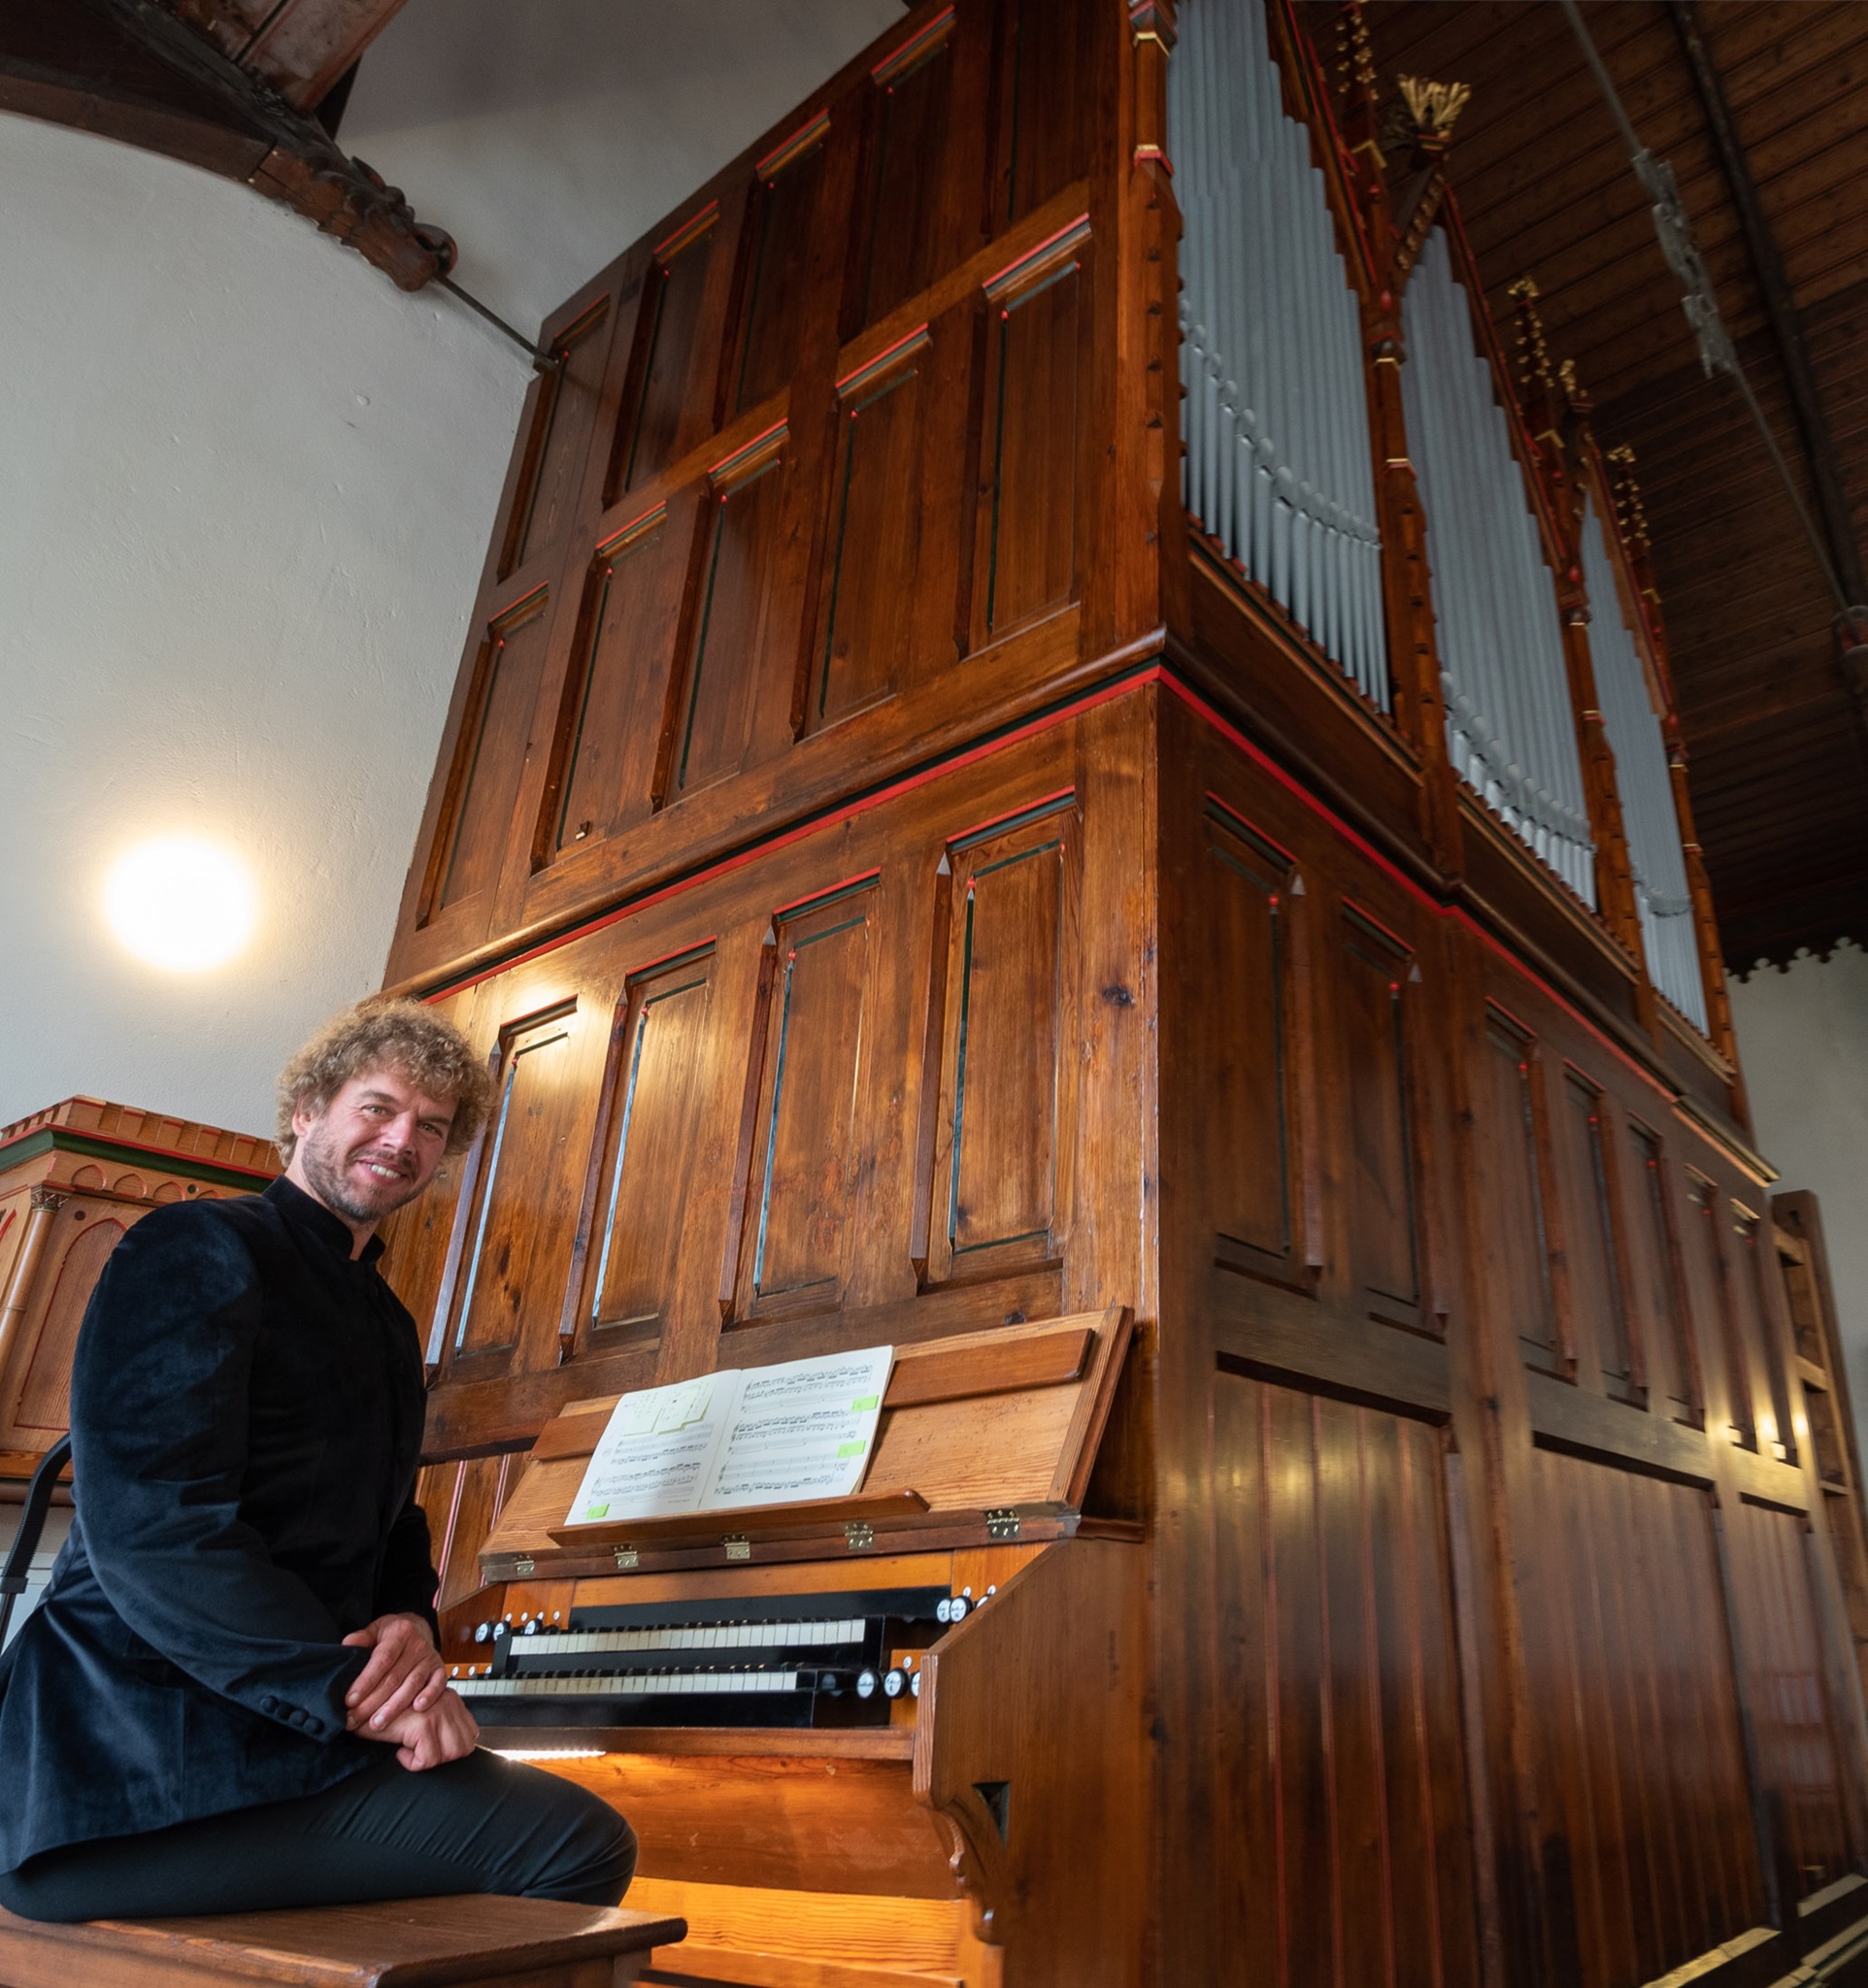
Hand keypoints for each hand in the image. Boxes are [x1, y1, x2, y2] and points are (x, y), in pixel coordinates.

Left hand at [342, 1611, 445, 1734]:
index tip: (350, 1700)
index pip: (382, 1659)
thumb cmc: (391, 1635)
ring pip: (412, 1685)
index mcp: (400, 1633)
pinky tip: (417, 1708)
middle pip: (395, 1677)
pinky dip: (429, 1696)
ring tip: (377, 1723)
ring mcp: (430, 1658)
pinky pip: (438, 1684)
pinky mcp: (439, 1670)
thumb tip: (346, 1645)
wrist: (418, 1629)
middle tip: (355, 1719)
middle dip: (374, 1701)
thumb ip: (361, 1638)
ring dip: (394, 1707)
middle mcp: (417, 1645)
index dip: (366, 1681)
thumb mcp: (375, 1629)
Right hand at [372, 1687, 479, 1771]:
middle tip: (422, 1754)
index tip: (430, 1748)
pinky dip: (413, 1763)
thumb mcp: (420, 1712)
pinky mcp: (423, 1725)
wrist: (364, 1702)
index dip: (452, 1748)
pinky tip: (400, 1752)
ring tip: (412, 1752)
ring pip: (450, 1754)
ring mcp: (438, 1713)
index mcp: (452, 1700)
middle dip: (445, 1757)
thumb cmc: (388, 1711)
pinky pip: (427, 1760)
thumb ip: (438, 1723)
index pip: (470, 1734)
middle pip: (465, 1746)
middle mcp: (449, 1703)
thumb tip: (455, 1749)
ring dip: (431, 1760)